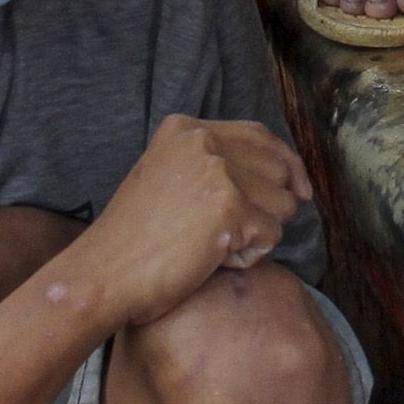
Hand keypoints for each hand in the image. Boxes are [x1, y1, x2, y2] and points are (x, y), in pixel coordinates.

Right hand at [71, 116, 310, 325]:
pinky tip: (210, 260)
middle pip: (279, 170)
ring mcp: (217, 172)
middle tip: (227, 235)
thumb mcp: (168, 177)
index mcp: (187, 129)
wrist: (102, 275)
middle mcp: (203, 141)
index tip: (301, 188)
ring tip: (210, 246)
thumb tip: (287, 174)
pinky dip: (247, 257)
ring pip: (282, 206)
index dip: (287, 164)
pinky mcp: (228, 209)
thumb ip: (213, 164)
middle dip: (269, 208)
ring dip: (256, 235)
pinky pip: (270, 237)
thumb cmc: (135, 241)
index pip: (261, 136)